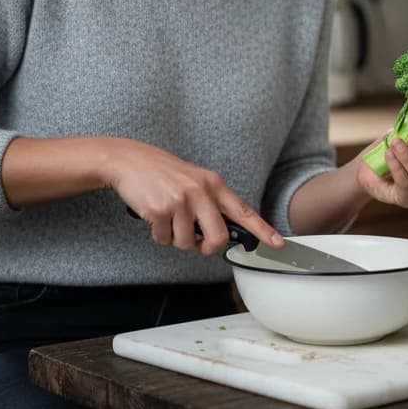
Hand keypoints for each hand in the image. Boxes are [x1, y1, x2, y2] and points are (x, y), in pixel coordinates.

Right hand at [107, 139, 282, 256]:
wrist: (129, 160)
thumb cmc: (162, 173)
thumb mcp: (193, 180)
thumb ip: (210, 203)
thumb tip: (223, 234)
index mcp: (213, 184)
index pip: (243, 211)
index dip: (262, 230)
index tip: (278, 244)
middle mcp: (201, 191)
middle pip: (218, 238)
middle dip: (207, 248)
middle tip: (197, 244)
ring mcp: (181, 201)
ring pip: (187, 243)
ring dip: (175, 238)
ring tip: (167, 218)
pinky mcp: (161, 210)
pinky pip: (165, 240)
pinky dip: (158, 235)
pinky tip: (153, 216)